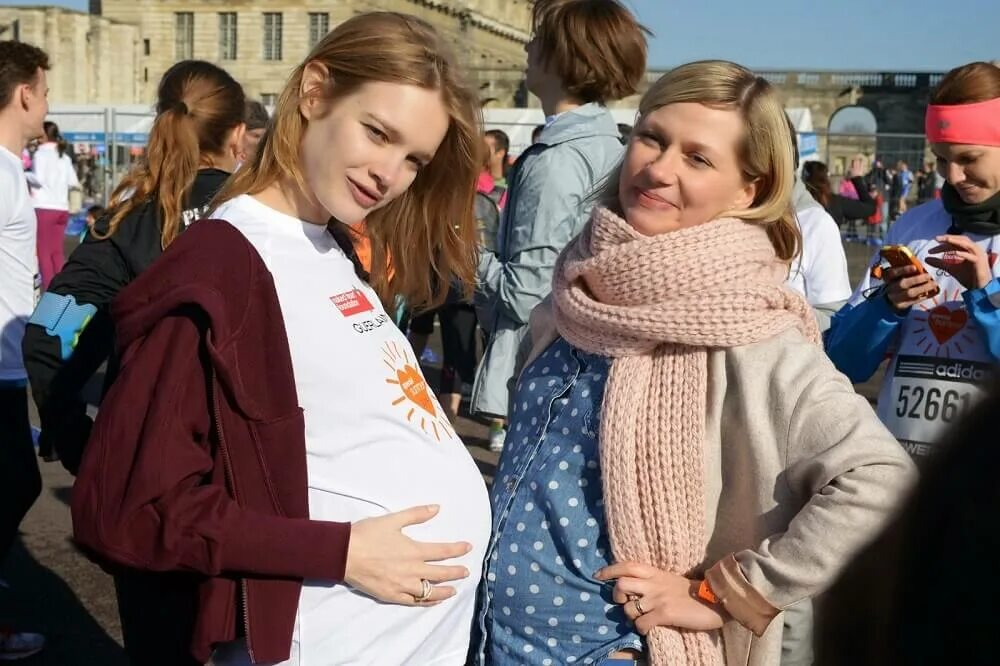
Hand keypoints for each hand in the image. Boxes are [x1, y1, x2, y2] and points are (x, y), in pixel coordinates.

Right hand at [344, 504, 471, 605]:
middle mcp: (411, 570)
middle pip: (440, 574)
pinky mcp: (391, 596)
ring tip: (454, 591)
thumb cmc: (367, 534)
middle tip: (467, 572)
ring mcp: (402, 586)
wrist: (343, 553)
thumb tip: (437, 508)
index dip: (457, 549)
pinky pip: (413, 602)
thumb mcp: (393, 519)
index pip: (442, 551)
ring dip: (444, 591)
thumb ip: (417, 514)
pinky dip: (426, 602)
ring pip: (429, 592)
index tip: (468, 547)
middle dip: (456, 573)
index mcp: (414, 551)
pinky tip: (433, 601)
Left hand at [595, 562, 724, 633]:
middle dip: (617, 595)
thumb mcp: (669, 580)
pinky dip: (641, 628)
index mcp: (655, 573)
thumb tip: (635, 588)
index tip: (598, 575)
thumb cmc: (692, 592)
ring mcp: (658, 599)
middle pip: (621, 585)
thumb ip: (653, 581)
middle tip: (623, 601)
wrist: (716, 599)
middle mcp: (653, 584)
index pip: (627, 565)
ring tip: (641, 618)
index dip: (610, 570)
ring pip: (629, 608)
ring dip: (631, 616)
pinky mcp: (665, 614)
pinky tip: (649, 628)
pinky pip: (641, 624)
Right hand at [883, 265, 937, 312]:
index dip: (903, 270)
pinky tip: (932, 292)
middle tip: (928, 276)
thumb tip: (921, 268)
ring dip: (923, 288)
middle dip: (917, 279)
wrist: (891, 299)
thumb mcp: (898, 276)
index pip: (893, 273)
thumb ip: (906, 272)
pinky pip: (914, 301)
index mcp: (888, 278)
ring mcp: (894, 298)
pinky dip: (924, 296)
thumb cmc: (898, 282)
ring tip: (934, 284)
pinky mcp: (901, 306)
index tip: (915, 267)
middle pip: (902, 284)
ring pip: (909, 293)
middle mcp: (889, 288)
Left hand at [925, 234, 993, 290]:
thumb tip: (926, 259)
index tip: (929, 250)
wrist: (979, 287)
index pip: (954, 243)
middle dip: (948, 238)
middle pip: (960, 240)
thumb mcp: (950, 269)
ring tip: (945, 240)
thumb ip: (939, 263)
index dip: (942, 245)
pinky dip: (963, 253)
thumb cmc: (967, 276)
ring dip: (956, 241)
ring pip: (967, 244)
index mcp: (967, 250)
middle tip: (936, 239)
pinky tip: (954, 253)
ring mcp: (978, 254)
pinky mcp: (980, 261)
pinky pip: (972, 256)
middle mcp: (973, 249)